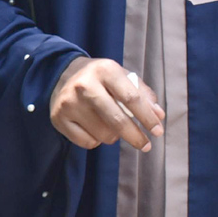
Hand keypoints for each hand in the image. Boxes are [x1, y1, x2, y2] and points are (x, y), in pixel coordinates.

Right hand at [50, 57, 164, 151]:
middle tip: (146, 145)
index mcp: (106, 70)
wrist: (62, 74)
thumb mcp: (123, 76)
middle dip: (135, 136)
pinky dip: (97, 140)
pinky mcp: (58, 118)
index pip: (131, 98)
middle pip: (117, 120)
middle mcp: (85, 86)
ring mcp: (70, 103)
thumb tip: (159, 116)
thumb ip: (143, 94)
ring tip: (114, 127)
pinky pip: (86, 142)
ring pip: (103, 134)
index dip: (147, 117)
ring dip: (115, 136)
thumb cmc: (101, 77)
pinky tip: (96, 129)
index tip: (158, 131)